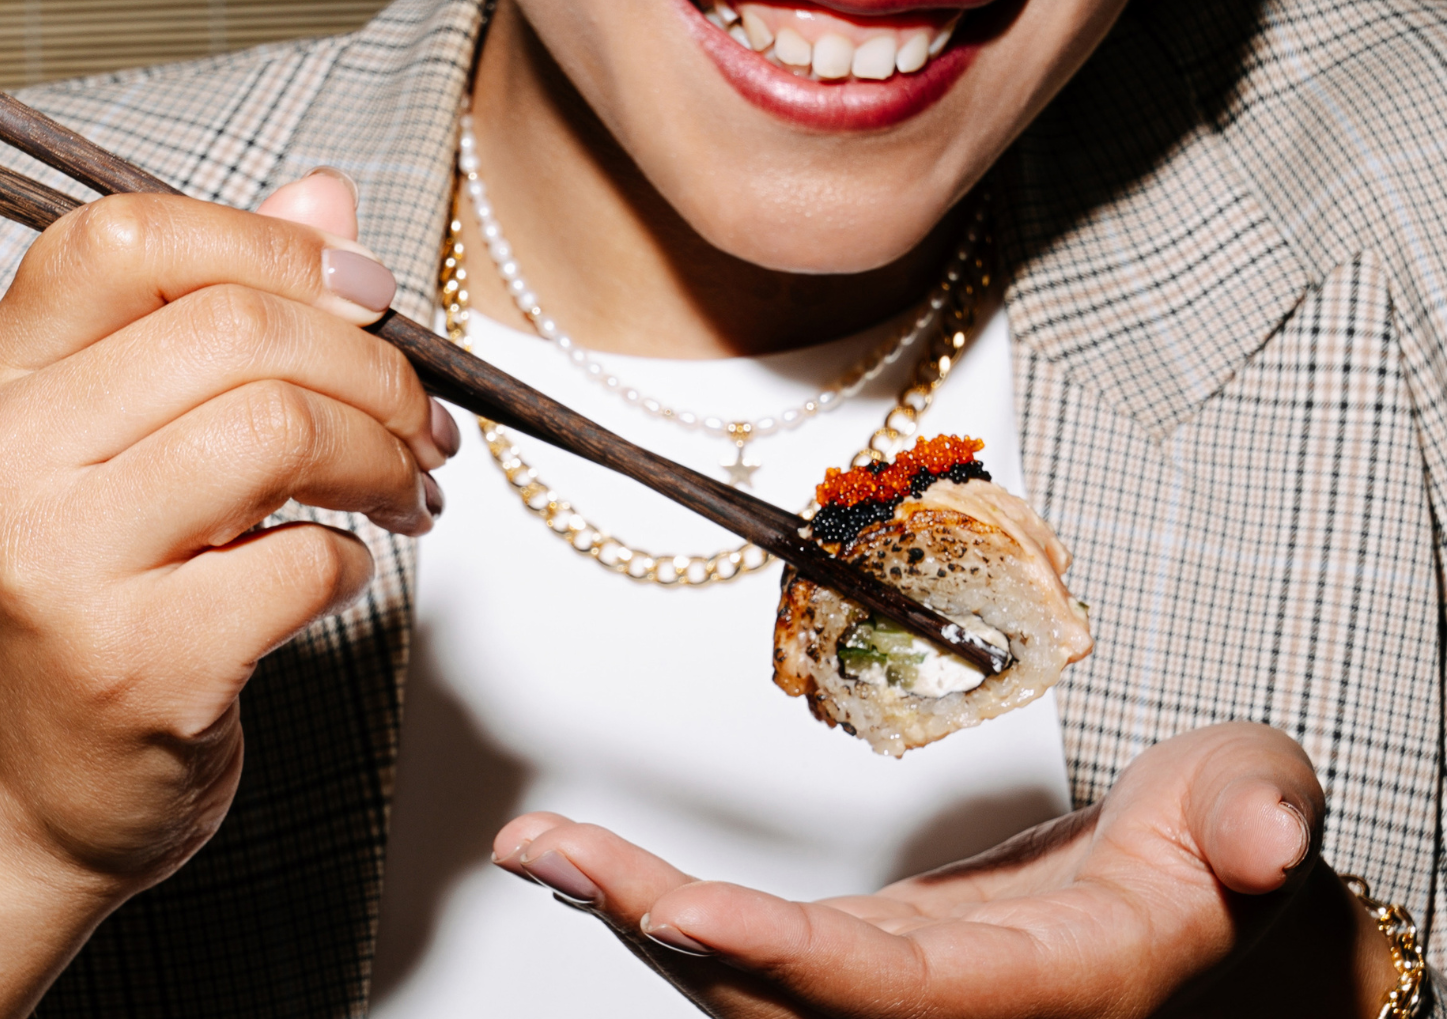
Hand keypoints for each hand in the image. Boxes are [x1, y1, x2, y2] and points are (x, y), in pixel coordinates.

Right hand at [0, 171, 459, 1017]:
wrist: (31, 794)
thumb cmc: (94, 599)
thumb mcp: (122, 441)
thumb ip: (217, 308)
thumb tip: (327, 195)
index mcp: (1, 379)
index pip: (128, 237)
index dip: (273, 243)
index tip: (366, 293)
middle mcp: (7, 460)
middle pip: (234, 331)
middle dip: (372, 369)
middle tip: (422, 423)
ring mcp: (62, 567)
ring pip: (277, 432)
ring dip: (383, 459)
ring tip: (406, 492)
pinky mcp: (138, 664)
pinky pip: (304, 563)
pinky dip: (356, 562)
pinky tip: (340, 574)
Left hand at [493, 722, 1398, 1017]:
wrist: (1184, 892)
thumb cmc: (1213, 845)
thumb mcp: (1252, 800)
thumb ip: (1256, 808)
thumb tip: (1257, 836)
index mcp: (1047, 984)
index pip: (899, 994)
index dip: (788, 962)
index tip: (685, 913)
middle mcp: (948, 1007)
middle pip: (780, 998)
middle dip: (657, 926)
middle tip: (555, 852)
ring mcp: (891, 986)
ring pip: (741, 977)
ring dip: (633, 911)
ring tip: (541, 847)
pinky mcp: (856, 955)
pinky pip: (740, 944)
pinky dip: (657, 902)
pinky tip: (585, 862)